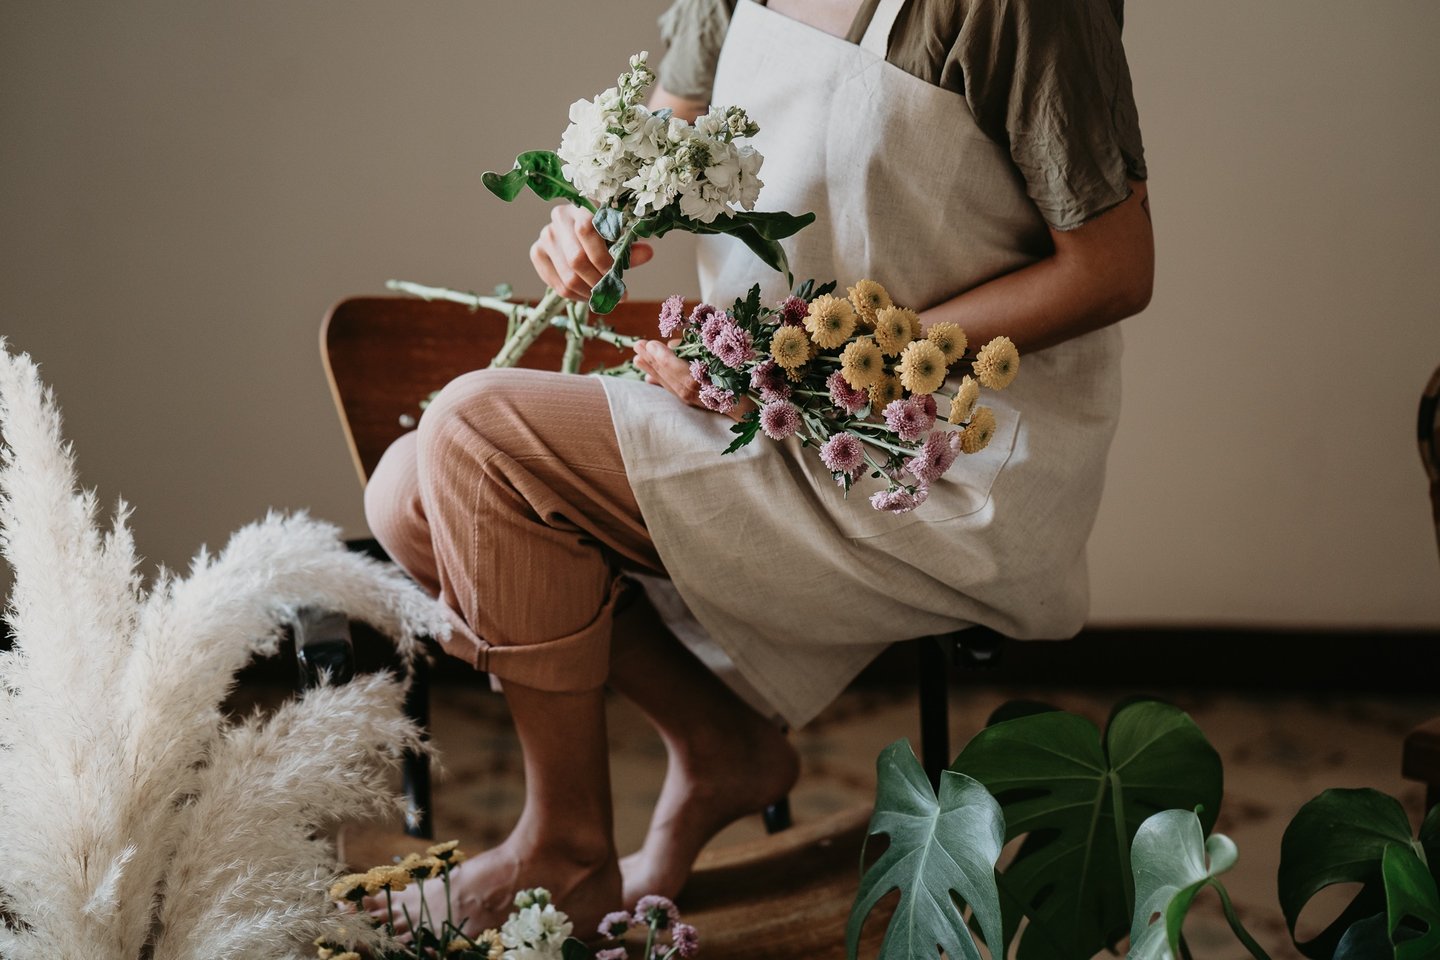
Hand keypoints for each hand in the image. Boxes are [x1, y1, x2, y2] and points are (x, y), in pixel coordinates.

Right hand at [530, 205, 654, 301]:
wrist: (575, 230)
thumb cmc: (601, 233)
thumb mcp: (617, 237)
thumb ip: (628, 247)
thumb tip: (647, 253)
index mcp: (579, 208)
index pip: (587, 231)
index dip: (604, 258)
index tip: (618, 276)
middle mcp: (557, 220)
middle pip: (576, 260)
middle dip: (599, 282)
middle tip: (617, 294)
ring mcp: (544, 238)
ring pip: (568, 278)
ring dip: (591, 293)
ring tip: (606, 297)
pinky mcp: (537, 254)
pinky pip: (558, 286)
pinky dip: (577, 297)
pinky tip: (590, 296)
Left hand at [632, 339, 753, 421]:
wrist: (754, 408)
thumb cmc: (743, 379)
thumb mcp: (724, 357)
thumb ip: (700, 350)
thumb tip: (673, 347)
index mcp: (703, 382)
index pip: (676, 368)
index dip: (662, 356)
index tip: (650, 343)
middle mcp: (695, 392)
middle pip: (668, 374)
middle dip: (651, 359)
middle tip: (637, 345)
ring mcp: (693, 399)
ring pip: (668, 383)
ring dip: (652, 369)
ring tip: (636, 358)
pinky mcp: (694, 403)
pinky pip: (673, 391)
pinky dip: (660, 383)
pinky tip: (648, 379)